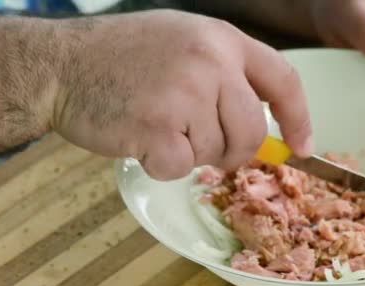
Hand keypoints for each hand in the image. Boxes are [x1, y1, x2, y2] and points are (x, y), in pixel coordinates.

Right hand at [52, 10, 311, 179]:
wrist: (62, 64)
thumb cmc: (121, 57)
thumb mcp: (183, 41)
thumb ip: (225, 75)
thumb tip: (263, 127)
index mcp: (222, 39)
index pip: (283, 81)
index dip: (298, 118)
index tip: (302, 147)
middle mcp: (210, 62)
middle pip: (252, 132)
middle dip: (233, 151)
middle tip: (201, 144)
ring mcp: (185, 93)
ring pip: (216, 152)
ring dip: (189, 152)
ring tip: (157, 124)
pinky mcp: (158, 126)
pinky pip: (182, 168)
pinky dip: (163, 164)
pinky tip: (140, 138)